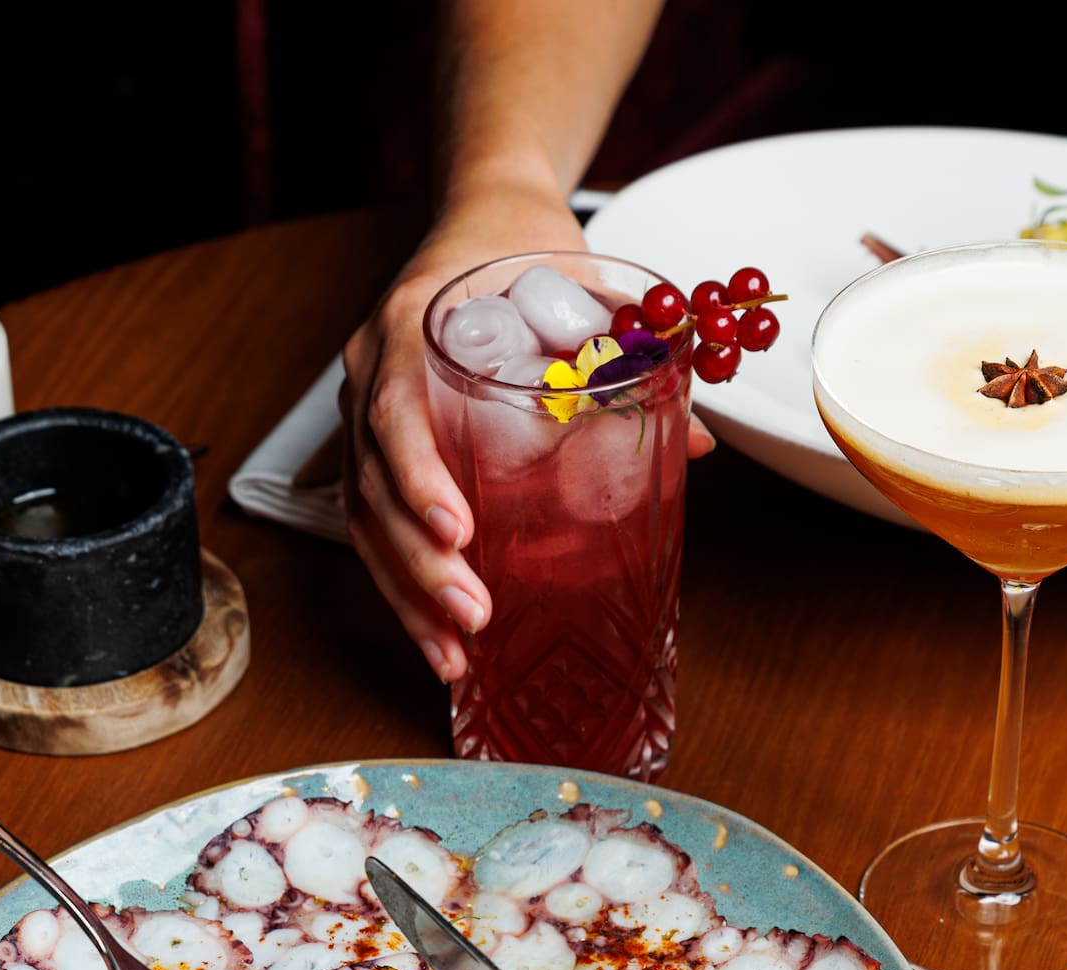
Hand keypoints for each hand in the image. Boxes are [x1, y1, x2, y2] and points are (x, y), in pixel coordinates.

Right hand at [341, 190, 714, 684]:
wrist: (480, 215)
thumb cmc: (523, 248)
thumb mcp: (583, 284)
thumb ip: (632, 354)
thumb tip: (702, 440)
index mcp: (409, 326)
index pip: (396, 411)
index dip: (419, 478)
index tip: (460, 530)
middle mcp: (369, 373)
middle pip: (372, 486)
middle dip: (421, 564)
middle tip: (474, 615)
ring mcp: (363, 414)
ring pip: (364, 521)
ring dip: (408, 596)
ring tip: (452, 657)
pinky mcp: (373, 451)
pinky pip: (372, 528)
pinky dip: (404, 588)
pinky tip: (436, 636)